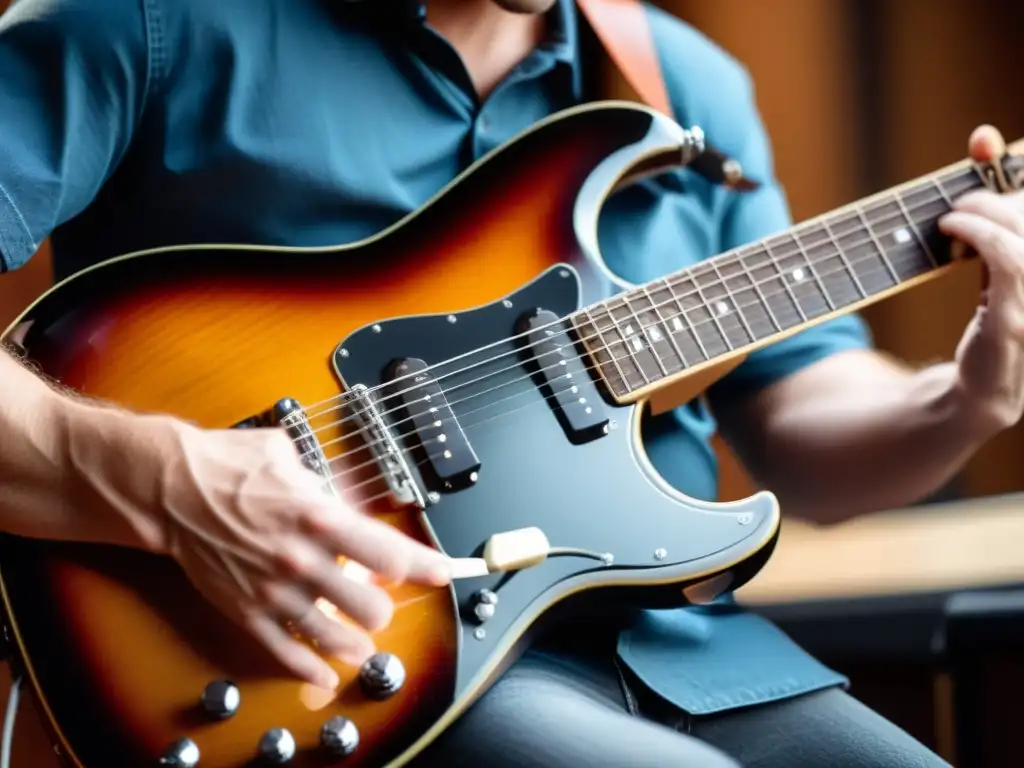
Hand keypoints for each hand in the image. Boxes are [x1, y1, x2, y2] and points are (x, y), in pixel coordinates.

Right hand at [68, 408, 450, 690]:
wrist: (170, 489)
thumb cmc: (230, 465)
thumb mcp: (290, 458)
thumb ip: (328, 482)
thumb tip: (353, 495)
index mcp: (320, 517)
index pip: (388, 552)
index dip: (423, 566)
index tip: (441, 573)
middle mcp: (303, 559)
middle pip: (370, 606)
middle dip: (383, 607)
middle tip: (382, 601)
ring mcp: (275, 591)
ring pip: (334, 636)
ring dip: (356, 643)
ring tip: (365, 642)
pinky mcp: (247, 611)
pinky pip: (285, 651)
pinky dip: (309, 667)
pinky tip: (326, 673)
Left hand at [938, 125, 1023, 436]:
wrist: (976, 390)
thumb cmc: (995, 319)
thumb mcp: (1001, 261)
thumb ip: (997, 208)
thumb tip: (981, 137)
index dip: (1021, 165)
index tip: (983, 143)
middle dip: (999, 194)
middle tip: (960, 199)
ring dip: (984, 212)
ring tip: (952, 217)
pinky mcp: (1020, 318)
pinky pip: (1010, 260)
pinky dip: (979, 234)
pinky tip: (952, 230)